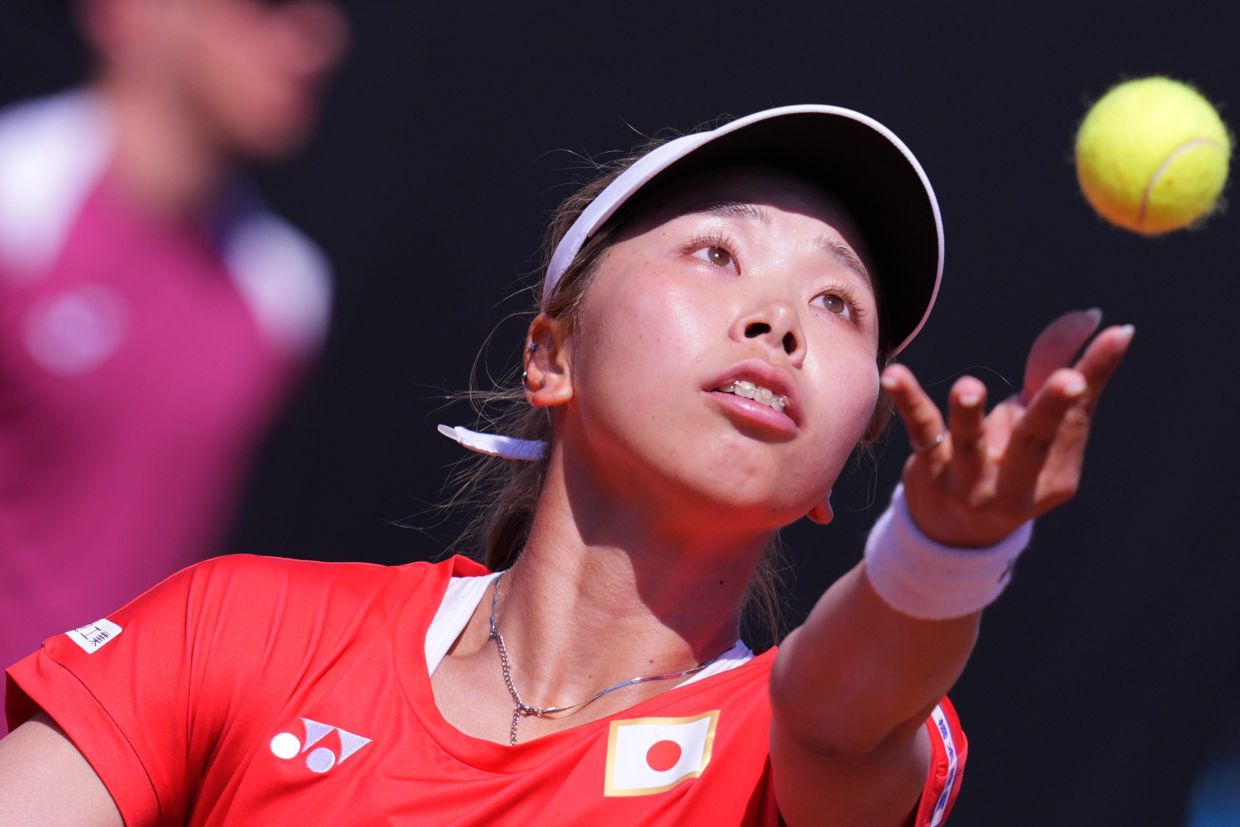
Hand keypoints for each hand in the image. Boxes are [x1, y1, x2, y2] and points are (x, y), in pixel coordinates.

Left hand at [881, 309, 1133, 547]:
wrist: (950, 535)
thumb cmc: (1004, 461)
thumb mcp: (1032, 424)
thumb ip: (1054, 371)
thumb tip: (1091, 316)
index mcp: (1056, 473)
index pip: (1077, 415)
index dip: (1097, 373)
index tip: (1120, 334)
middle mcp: (1016, 484)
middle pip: (1036, 440)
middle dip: (1054, 408)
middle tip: (1070, 380)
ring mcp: (970, 484)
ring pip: (971, 446)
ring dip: (970, 415)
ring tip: (969, 388)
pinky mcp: (929, 472)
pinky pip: (921, 433)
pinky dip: (909, 403)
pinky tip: (894, 376)